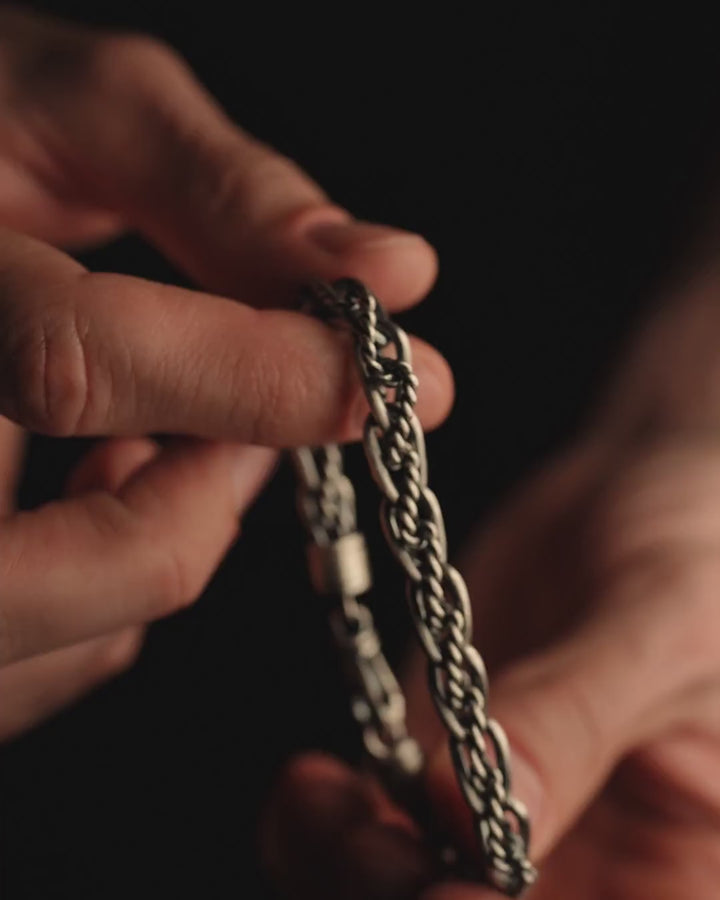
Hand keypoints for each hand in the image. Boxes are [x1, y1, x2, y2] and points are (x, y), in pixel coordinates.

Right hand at [0, 7, 452, 739]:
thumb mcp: (79, 118)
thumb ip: (226, 193)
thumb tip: (393, 272)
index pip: (77, 364)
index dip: (258, 380)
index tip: (399, 379)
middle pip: (63, 565)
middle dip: (207, 504)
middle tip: (274, 428)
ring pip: (61, 644)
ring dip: (163, 543)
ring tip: (172, 434)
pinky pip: (36, 667)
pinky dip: (109, 593)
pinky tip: (107, 485)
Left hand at [261, 268, 719, 897]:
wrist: (634, 499)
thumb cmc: (692, 551)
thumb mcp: (665, 625)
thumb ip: (579, 718)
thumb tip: (486, 811)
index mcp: (677, 871)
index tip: (444, 882)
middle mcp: (586, 867)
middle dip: (397, 897)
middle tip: (362, 828)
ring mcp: (501, 828)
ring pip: (394, 895)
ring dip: (339, 867)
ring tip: (321, 796)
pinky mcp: (439, 778)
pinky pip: (361, 839)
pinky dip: (321, 827)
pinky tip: (312, 785)